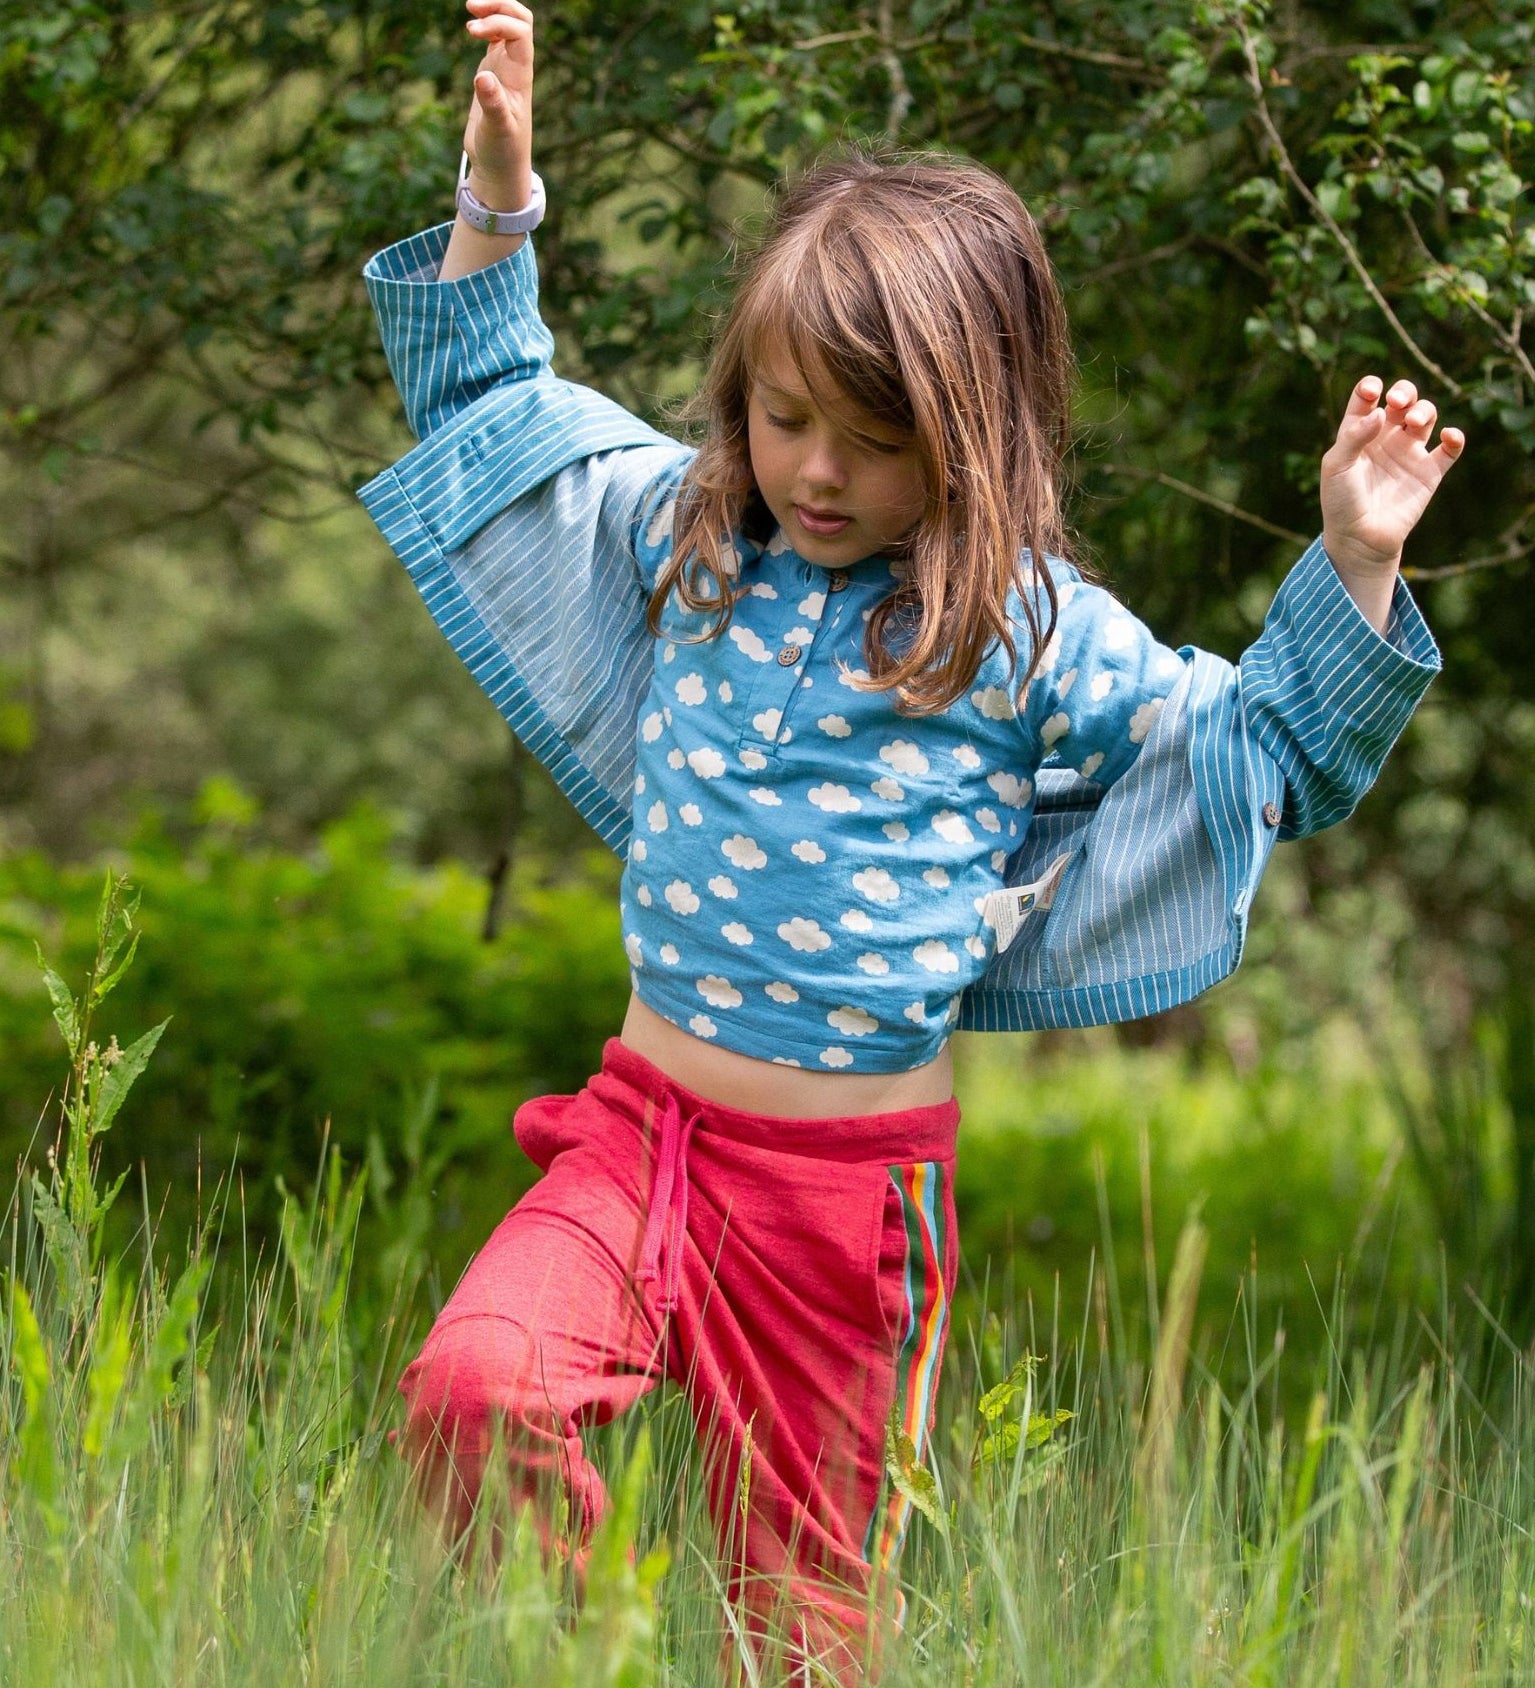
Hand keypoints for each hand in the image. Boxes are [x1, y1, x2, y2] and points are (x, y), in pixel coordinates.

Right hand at [461, 0, 533, 209]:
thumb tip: (483, 78)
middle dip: (499, 6)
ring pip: (508, 27)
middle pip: (520, 20)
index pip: (520, 33)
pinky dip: (486, 26)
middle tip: (471, 8)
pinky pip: (496, 41)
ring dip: (493, 12)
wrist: (501, 167)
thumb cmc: (502, 152)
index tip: (471, 31)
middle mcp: (516, 69)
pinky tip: (471, 27)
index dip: (500, 21)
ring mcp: (505, 70)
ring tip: (470, 11)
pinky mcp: (493, 75)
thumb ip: (492, 104)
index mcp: (521, 77)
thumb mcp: (497, 130)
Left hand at [1319, 376, 1465, 577]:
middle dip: (1404, 392)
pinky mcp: (1429, 472)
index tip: (1372, 391)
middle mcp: (1385, 437)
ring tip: (1413, 423)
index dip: (1370, 387)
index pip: (1367, 398)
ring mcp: (1408, 453)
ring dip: (1424, 410)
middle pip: (1403, 399)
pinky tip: (1448, 436)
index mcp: (1358, 432)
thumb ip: (1354, 436)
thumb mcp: (1337, 466)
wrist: (1359, 538)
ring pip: (1426, 416)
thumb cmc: (1341, 502)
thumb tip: (1380, 412)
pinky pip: (1450, 449)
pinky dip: (1455, 437)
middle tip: (1397, 402)